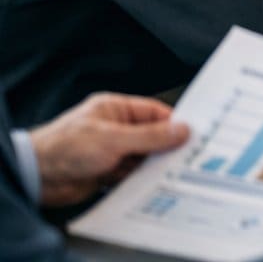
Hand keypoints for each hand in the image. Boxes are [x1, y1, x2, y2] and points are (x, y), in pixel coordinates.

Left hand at [28, 94, 189, 205]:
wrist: (35, 177)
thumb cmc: (66, 147)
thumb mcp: (114, 139)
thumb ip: (150, 136)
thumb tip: (182, 130)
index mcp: (115, 109)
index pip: (154, 112)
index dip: (174, 123)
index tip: (194, 133)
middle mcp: (114, 128)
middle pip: (151, 136)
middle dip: (166, 147)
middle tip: (188, 156)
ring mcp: (110, 150)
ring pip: (143, 156)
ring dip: (153, 166)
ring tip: (172, 173)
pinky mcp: (105, 171)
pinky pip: (131, 174)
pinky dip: (140, 179)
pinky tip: (151, 184)